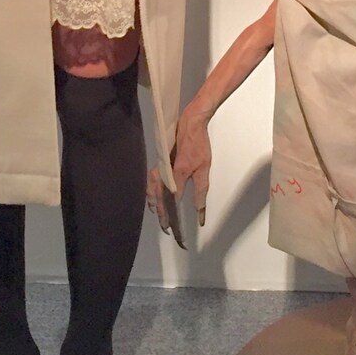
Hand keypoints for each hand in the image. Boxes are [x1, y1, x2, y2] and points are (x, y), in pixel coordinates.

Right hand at [147, 112, 211, 238]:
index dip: (172, 218)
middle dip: (161, 216)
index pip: (172, 203)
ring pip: (151, 191)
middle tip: (166, 228)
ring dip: (154, 205)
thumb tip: (199, 212)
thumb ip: (200, 192)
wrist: (189, 123)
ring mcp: (158, 167)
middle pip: (158, 200)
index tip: (175, 231)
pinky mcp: (157, 163)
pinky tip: (154, 197)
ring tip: (158, 216)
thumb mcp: (204, 169)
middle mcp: (163, 173)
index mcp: (176, 175)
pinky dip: (151, 193)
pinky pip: (150, 183)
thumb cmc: (198, 145)